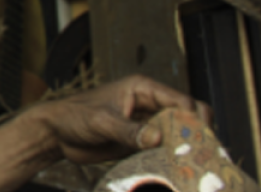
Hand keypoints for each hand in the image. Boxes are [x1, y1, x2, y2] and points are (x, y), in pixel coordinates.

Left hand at [29, 74, 212, 164]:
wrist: (56, 133)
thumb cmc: (74, 116)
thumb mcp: (101, 121)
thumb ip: (129, 130)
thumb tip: (158, 137)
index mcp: (142, 89)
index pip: (180, 100)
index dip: (195, 118)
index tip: (201, 138)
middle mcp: (149, 104)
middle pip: (186, 117)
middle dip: (197, 134)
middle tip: (204, 155)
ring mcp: (147, 124)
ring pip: (178, 135)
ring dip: (187, 148)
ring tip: (197, 166)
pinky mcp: (142, 142)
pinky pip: (165, 149)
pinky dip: (174, 158)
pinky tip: (179, 171)